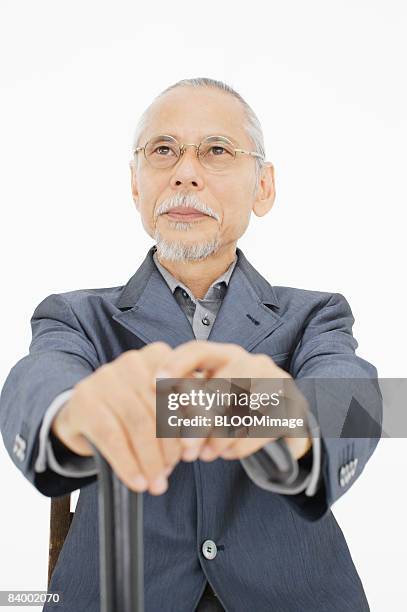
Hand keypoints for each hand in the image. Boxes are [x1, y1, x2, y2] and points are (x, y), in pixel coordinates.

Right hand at [51, 342, 182, 494]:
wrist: (82, 411)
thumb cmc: (132, 410)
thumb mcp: (160, 404)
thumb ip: (183, 415)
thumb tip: (198, 445)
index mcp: (158, 356)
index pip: (184, 388)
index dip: (192, 420)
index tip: (195, 450)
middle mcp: (132, 362)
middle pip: (160, 409)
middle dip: (169, 447)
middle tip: (172, 471)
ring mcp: (105, 378)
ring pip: (138, 424)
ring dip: (150, 460)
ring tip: (156, 483)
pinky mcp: (85, 400)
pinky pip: (112, 437)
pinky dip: (128, 464)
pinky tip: (137, 482)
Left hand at [156, 340, 311, 461]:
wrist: (286, 414)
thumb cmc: (237, 403)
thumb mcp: (213, 395)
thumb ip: (190, 402)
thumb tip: (164, 425)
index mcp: (226, 355)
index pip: (198, 350)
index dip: (176, 363)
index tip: (155, 383)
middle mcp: (251, 362)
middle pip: (220, 386)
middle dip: (200, 421)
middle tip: (186, 450)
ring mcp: (275, 382)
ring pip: (242, 409)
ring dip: (219, 438)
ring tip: (205, 454)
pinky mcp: (292, 406)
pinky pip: (261, 428)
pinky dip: (240, 446)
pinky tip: (227, 453)